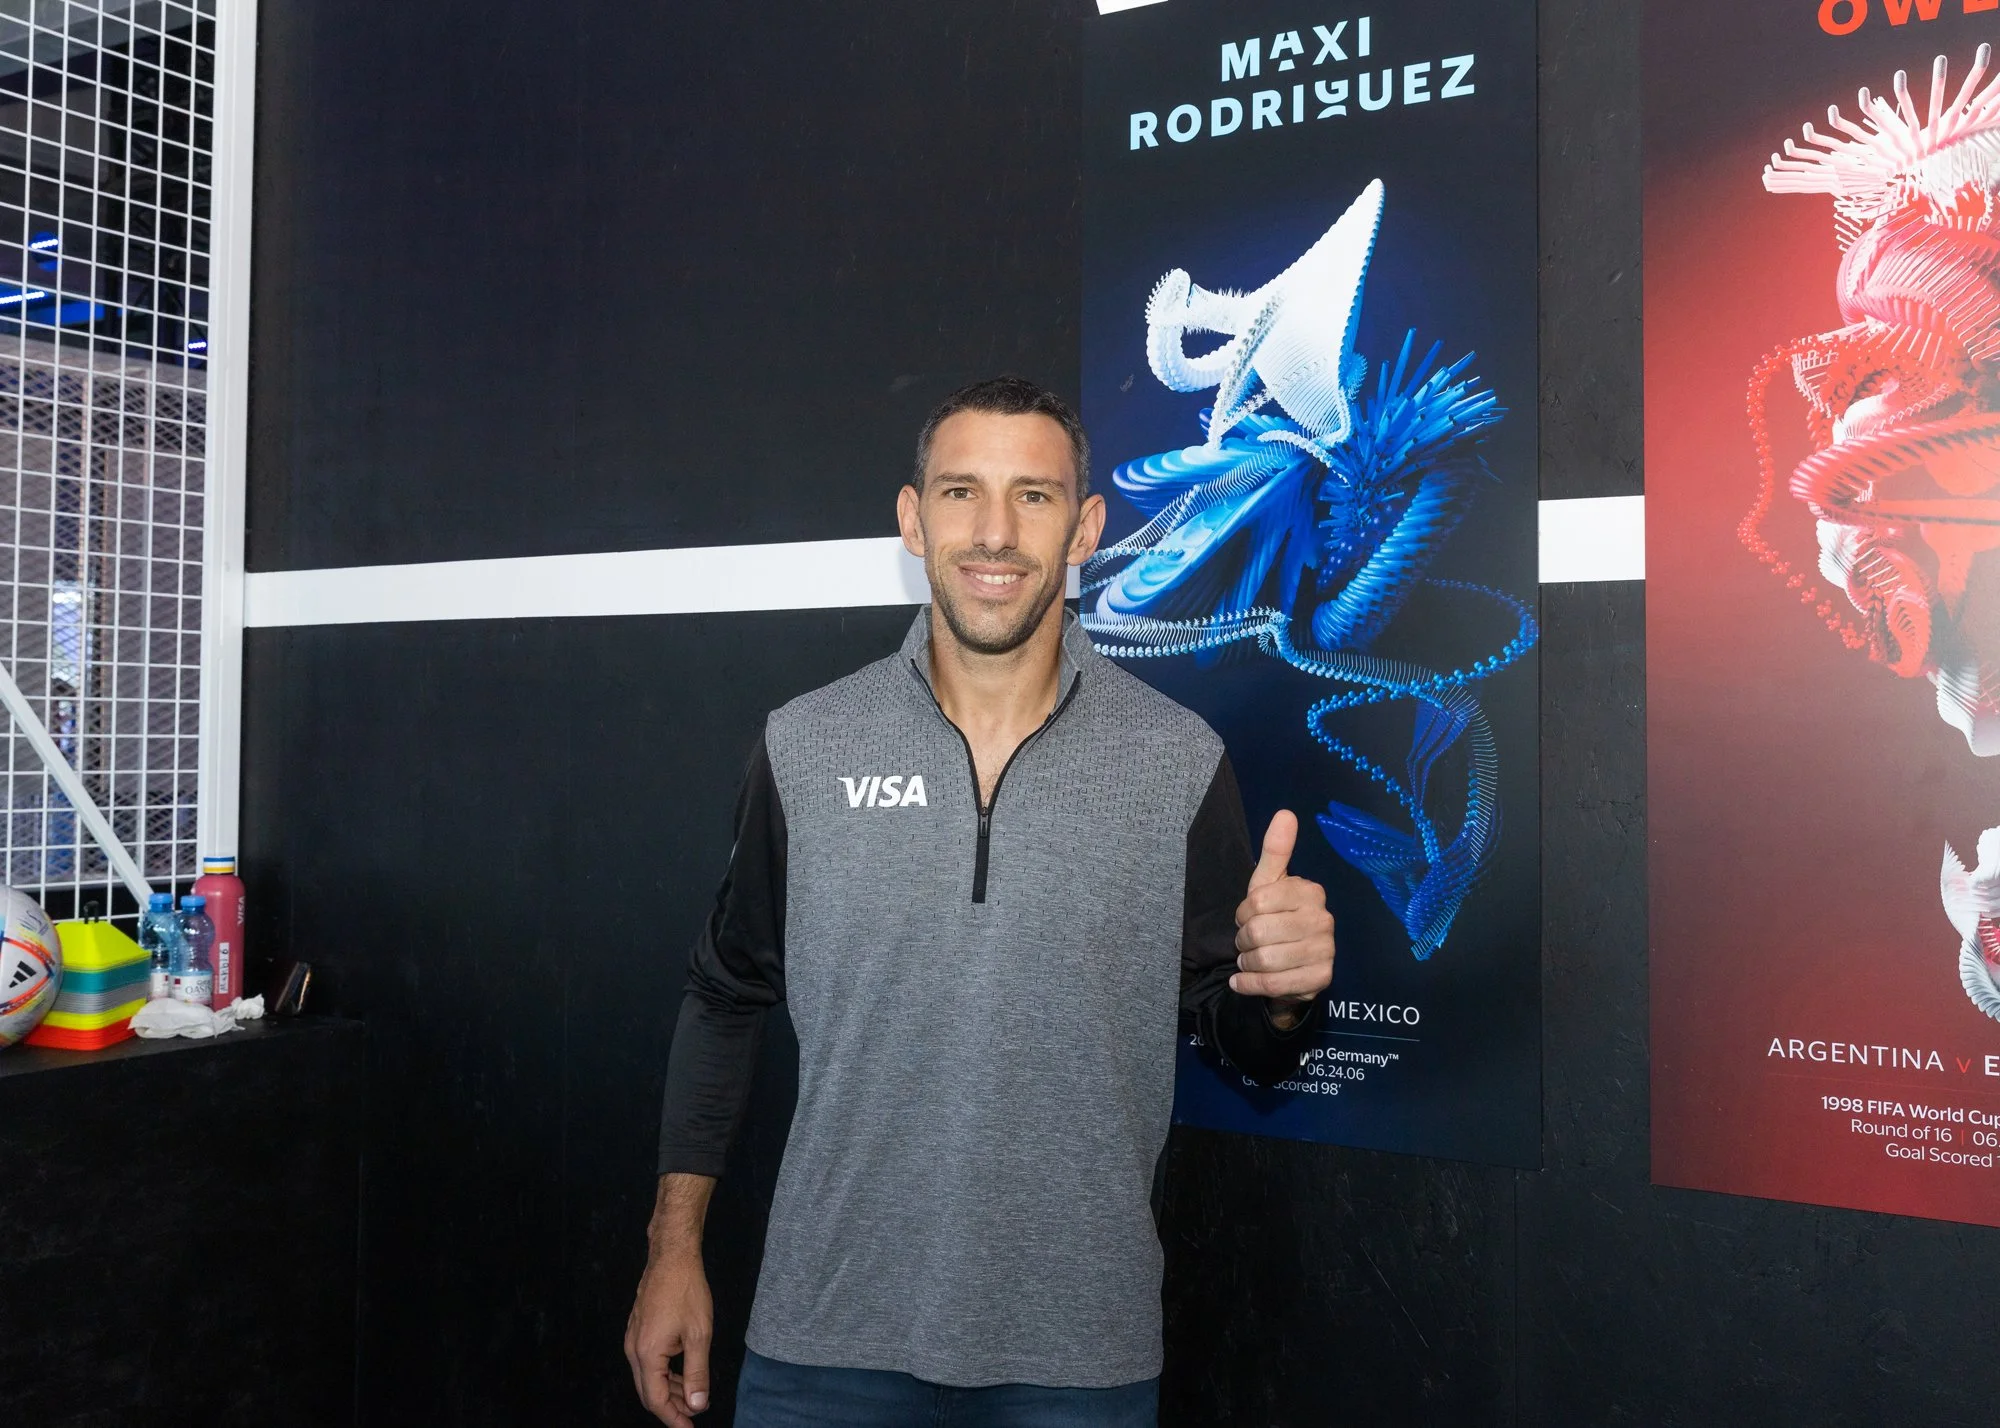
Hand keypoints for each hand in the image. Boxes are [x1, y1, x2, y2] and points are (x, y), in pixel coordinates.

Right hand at [624, 1241, 714, 1425]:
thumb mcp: (699, 1335)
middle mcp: (634, 1349)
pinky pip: (647, 1363)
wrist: (672, 1257)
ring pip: (647, 1378)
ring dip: (669, 1391)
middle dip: (671, 1407)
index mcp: (647, 1354)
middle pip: (648, 1393)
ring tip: (694, 1396)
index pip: (656, 1400)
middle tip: (695, 1414)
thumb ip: (697, 1374)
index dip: (673, 1418)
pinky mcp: (637, 1331)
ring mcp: (633, 1339)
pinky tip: (682, 1374)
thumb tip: (696, 1404)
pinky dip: (664, 1374)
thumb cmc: (686, 1290)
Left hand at [1231, 810, 1335, 1017]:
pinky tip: (1243, 981)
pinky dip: (1248, 985)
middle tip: (1248, 943)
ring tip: (1250, 960)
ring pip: (1264, 960)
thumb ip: (1275, 851)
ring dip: (1246, 963)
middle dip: (1243, 941)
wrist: (1293, 967)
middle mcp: (1323, 920)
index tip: (1247, 917)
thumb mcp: (1269, 885)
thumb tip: (1285, 813)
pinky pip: (1273, 984)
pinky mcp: (1321, 979)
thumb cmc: (1276, 918)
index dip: (1242, 914)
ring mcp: (1325, 951)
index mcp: (1311, 892)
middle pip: (1258, 932)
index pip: (1256, 902)